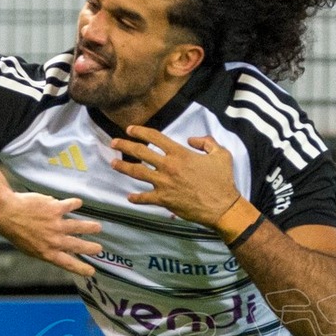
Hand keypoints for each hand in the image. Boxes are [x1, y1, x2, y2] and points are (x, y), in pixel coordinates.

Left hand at [0, 190, 102, 278]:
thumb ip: (45, 249)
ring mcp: (56, 224)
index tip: (91, 271)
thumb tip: (58, 251)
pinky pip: (70, 205)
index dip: (81, 268)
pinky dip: (75, 204)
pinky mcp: (55, 208)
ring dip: (90, 226)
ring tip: (98, 227)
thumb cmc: (15, 231)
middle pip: (78, 245)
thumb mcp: (29, 248)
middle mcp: (54, 240)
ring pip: (79, 226)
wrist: (6, 213)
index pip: (68, 264)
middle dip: (90, 248)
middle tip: (99, 248)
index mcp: (47, 253)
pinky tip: (78, 203)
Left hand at [109, 127, 238, 226]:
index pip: (154, 137)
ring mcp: (164, 184)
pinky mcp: (164, 200)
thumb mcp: (220, 154)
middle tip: (113, 143)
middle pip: (140, 152)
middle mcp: (168, 166)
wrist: (222, 206)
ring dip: (123, 167)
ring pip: (137, 173)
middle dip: (124, 146)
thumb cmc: (223, 180)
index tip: (130, 129)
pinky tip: (129, 197)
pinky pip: (145, 198)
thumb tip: (192, 139)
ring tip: (112, 163)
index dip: (140, 131)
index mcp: (180, 153)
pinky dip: (136, 198)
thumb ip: (206, 142)